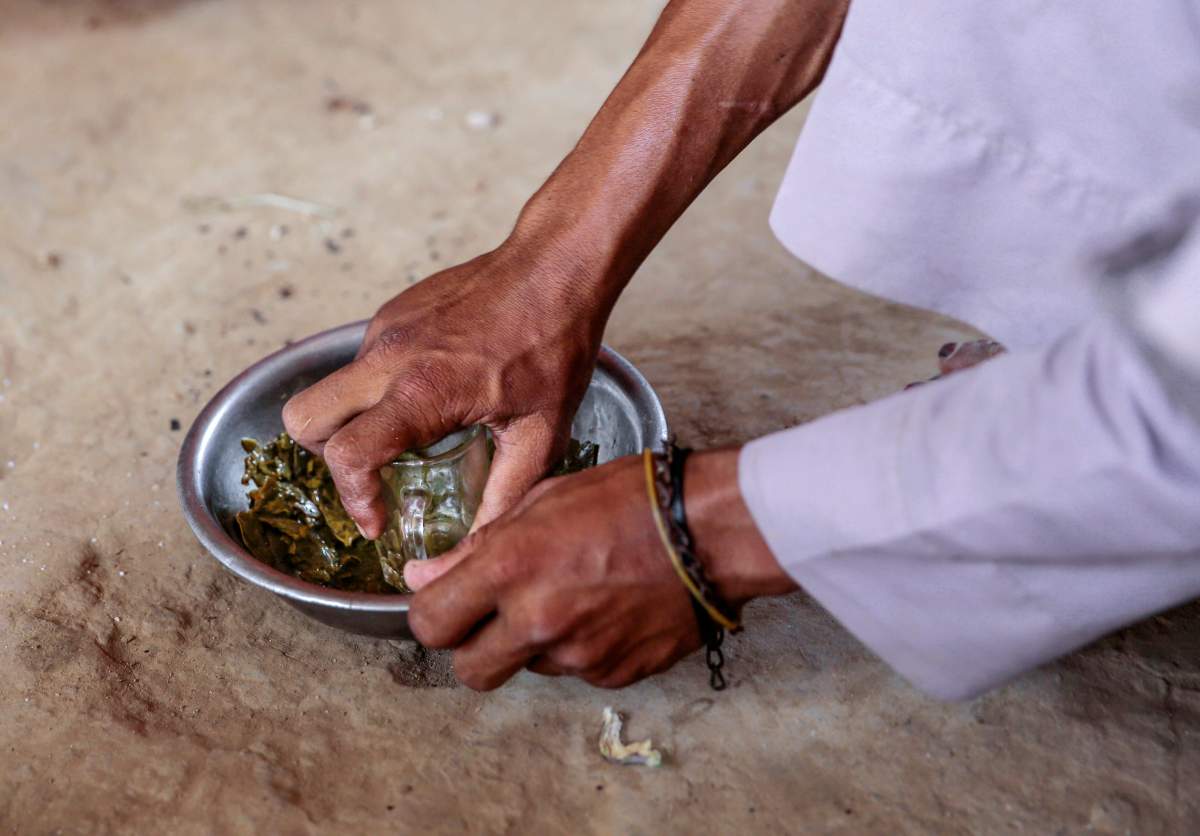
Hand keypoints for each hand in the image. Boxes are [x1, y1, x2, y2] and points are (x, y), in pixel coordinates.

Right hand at [282, 245, 610, 537]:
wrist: (555, 266)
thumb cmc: (555, 343)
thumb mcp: (541, 433)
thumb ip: (507, 494)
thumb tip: (483, 541)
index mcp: (424, 390)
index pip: (347, 453)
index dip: (353, 498)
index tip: (377, 519)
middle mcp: (390, 356)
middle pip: (302, 416)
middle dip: (323, 455)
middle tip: (372, 472)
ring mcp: (386, 328)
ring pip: (331, 387)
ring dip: (353, 419)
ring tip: (411, 434)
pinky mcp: (393, 312)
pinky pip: (362, 361)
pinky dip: (378, 387)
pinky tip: (431, 391)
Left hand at [405, 449, 794, 689]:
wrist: (709, 531)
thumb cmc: (629, 499)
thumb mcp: (542, 500)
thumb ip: (477, 547)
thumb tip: (425, 577)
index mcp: (511, 568)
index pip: (431, 622)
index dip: (432, 614)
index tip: (444, 603)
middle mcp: (537, 620)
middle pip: (470, 671)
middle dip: (473, 648)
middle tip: (495, 616)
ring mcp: (578, 656)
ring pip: (527, 668)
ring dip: (534, 643)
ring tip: (573, 594)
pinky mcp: (614, 674)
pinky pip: (578, 671)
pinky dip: (582, 648)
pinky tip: (606, 608)